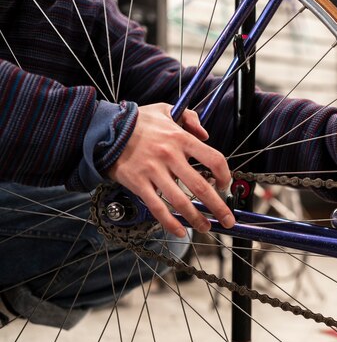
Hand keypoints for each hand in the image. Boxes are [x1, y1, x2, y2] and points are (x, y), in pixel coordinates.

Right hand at [108, 103, 234, 236]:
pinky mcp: (138, 183)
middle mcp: (170, 156)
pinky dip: (170, 223)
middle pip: (200, 187)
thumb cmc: (138, 121)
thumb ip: (190, 118)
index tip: (225, 185)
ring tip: (205, 227)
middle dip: (218, 207)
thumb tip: (206, 134)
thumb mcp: (167, 109)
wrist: (104, 128)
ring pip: (180, 202)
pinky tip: (179, 231)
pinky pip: (157, 208)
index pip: (213, 159)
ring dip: (196, 218)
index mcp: (180, 138)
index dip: (224, 175)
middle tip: (228, 220)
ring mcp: (153, 171)